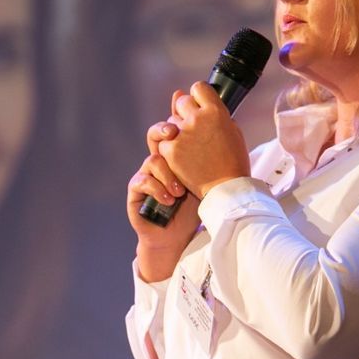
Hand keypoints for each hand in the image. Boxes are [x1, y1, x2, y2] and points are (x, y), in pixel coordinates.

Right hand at [127, 122, 201, 282]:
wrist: (177, 236)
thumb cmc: (194, 207)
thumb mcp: (205, 181)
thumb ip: (209, 160)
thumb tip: (223, 131)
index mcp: (176, 155)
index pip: (173, 129)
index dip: (177, 121)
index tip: (186, 121)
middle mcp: (159, 160)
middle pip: (155, 135)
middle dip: (162, 130)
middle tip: (173, 134)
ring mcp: (146, 173)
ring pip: (153, 160)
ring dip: (168, 175)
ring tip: (180, 192)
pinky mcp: (136, 189)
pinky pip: (143, 180)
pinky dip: (157, 189)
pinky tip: (169, 200)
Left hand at [158, 81, 250, 198]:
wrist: (225, 189)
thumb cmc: (233, 161)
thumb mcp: (232, 130)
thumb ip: (216, 112)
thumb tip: (202, 100)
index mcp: (216, 111)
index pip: (199, 88)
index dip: (198, 97)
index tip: (200, 105)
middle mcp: (197, 118)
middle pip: (183, 102)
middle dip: (187, 112)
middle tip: (194, 129)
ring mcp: (182, 134)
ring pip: (171, 123)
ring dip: (177, 132)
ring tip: (191, 149)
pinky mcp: (171, 150)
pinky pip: (164, 142)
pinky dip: (170, 150)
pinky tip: (183, 159)